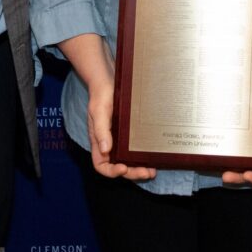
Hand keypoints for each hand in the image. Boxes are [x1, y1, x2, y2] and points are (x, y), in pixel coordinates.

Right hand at [57, 33, 156, 181]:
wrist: (109, 79)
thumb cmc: (101, 94)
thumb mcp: (99, 111)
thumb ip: (101, 130)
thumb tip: (106, 150)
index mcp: (98, 141)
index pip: (101, 165)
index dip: (111, 171)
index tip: (123, 168)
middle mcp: (109, 143)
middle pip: (118, 166)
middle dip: (132, 172)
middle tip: (147, 172)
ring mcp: (119, 138)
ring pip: (128, 160)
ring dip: (139, 167)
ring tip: (152, 170)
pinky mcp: (128, 132)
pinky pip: (134, 148)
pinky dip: (142, 155)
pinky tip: (152, 154)